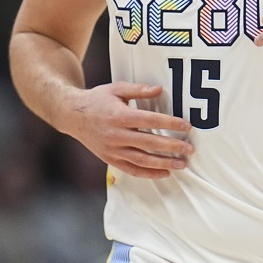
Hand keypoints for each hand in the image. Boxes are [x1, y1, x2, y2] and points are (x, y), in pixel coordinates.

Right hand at [64, 82, 193, 178]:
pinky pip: (131, 170)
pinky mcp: (110, 159)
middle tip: (189, 149)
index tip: (187, 126)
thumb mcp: (117, 88)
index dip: (170, 124)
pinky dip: (148, 173)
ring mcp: (113, 150)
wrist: (72, 115)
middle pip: (149, 143)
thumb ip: (139, 89)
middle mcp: (116, 135)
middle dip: (172, 147)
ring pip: (142, 160)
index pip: (151, 121)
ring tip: (182, 164)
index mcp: (120, 116)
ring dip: (164, 164)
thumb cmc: (97, 100)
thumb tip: (159, 89)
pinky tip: (164, 173)